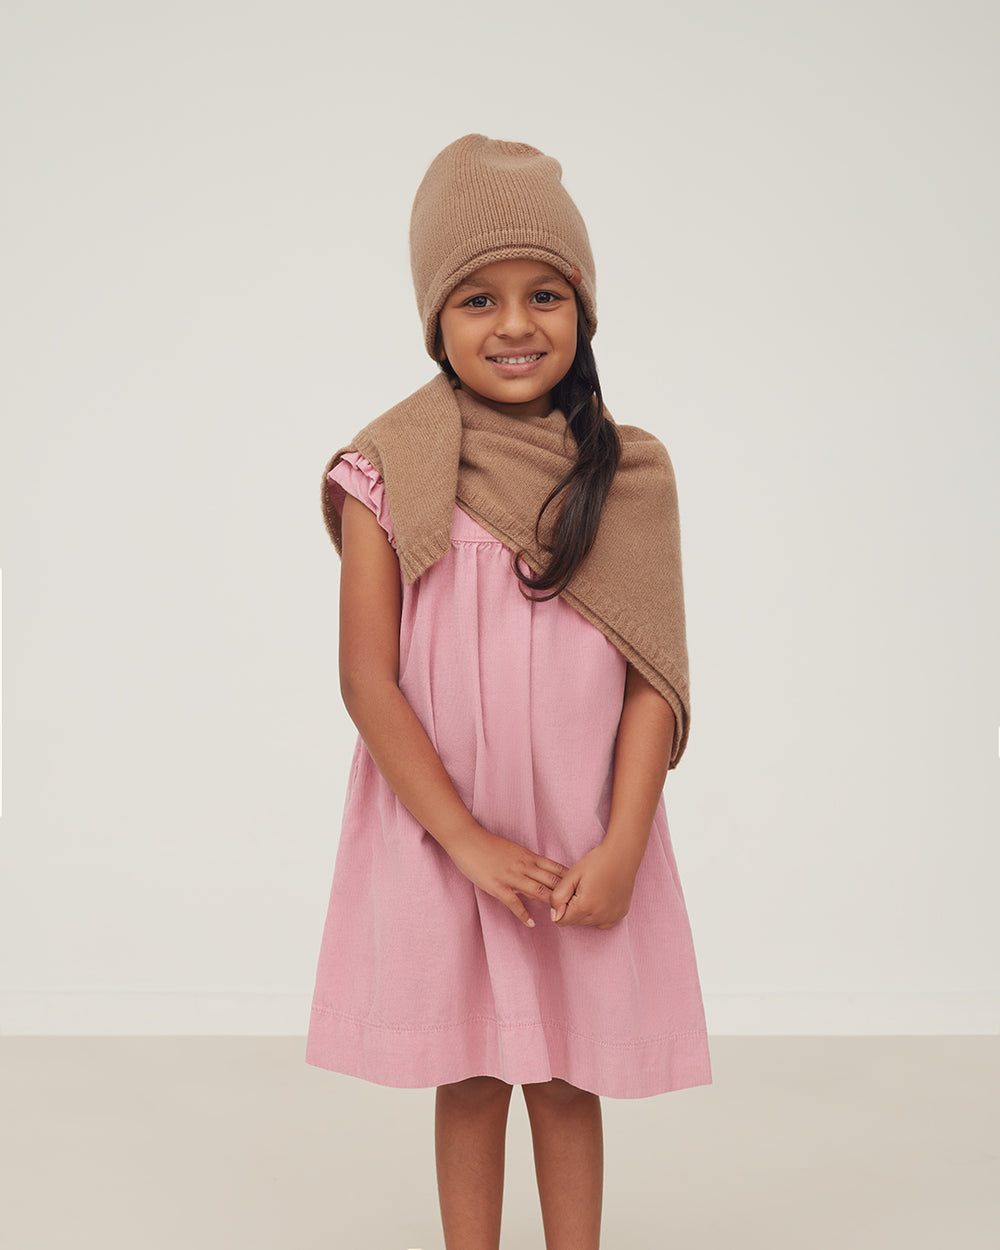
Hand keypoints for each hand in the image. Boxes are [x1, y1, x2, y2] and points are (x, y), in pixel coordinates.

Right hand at [445, 825, 567, 927]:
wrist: (467, 839)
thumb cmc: (488, 844)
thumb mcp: (513, 851)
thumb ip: (526, 864)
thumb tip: (537, 881)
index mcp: (528, 856)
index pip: (555, 867)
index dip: (569, 879)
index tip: (581, 889)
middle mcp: (524, 865)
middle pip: (551, 880)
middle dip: (565, 893)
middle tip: (578, 906)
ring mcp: (511, 876)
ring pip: (537, 890)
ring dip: (550, 903)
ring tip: (560, 916)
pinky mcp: (497, 886)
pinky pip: (513, 902)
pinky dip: (523, 913)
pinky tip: (531, 923)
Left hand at [550, 842, 637, 929]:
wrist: (622, 855)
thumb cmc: (596, 861)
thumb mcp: (571, 875)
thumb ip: (558, 896)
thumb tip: (554, 916)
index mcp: (584, 907)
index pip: (561, 921)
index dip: (560, 907)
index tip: (568, 892)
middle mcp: (599, 917)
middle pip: (574, 922)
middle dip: (572, 909)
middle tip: (580, 889)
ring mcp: (611, 918)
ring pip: (587, 922)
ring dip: (585, 911)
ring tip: (591, 891)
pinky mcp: (619, 915)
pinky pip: (601, 922)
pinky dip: (598, 913)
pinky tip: (600, 897)